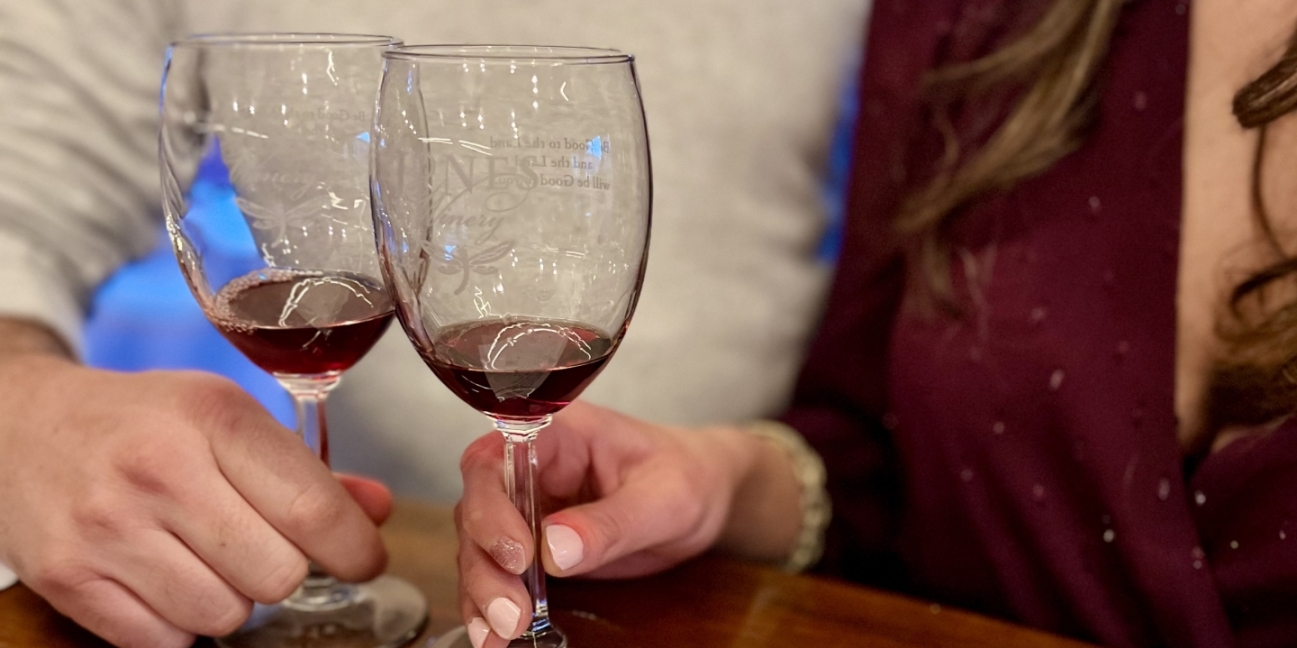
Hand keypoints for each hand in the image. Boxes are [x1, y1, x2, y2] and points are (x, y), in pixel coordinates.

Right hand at [0, 352, 389, 647]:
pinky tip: (164, 578)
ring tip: (207, 559)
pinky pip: (164, 641)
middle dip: (285, 570)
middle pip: (278, 574)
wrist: (24, 424)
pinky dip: (178, 623)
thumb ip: (307, 471)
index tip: (362, 557)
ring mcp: (106, 527)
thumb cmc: (144, 421)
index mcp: (212, 418)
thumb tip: (377, 511)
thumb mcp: (226, 417)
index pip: (313, 509)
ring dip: (232, 599)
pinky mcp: (66, 577)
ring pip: (225, 614)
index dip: (355, 548)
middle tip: (262, 546)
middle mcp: (158, 470)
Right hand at [455, 401, 801, 646]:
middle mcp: (530, 467)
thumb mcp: (664, 498)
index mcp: (558, 435)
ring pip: (479, 546)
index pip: (496, 459)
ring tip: (501, 632)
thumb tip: (554, 549)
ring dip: (483, 592)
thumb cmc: (686, 476)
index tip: (520, 555)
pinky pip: (498, 573)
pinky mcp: (532, 545)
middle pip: (477, 508)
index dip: (492, 507)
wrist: (704, 495)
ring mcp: (527, 507)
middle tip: (511, 611)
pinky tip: (494, 635)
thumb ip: (612, 521)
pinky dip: (489, 605)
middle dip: (486, 564)